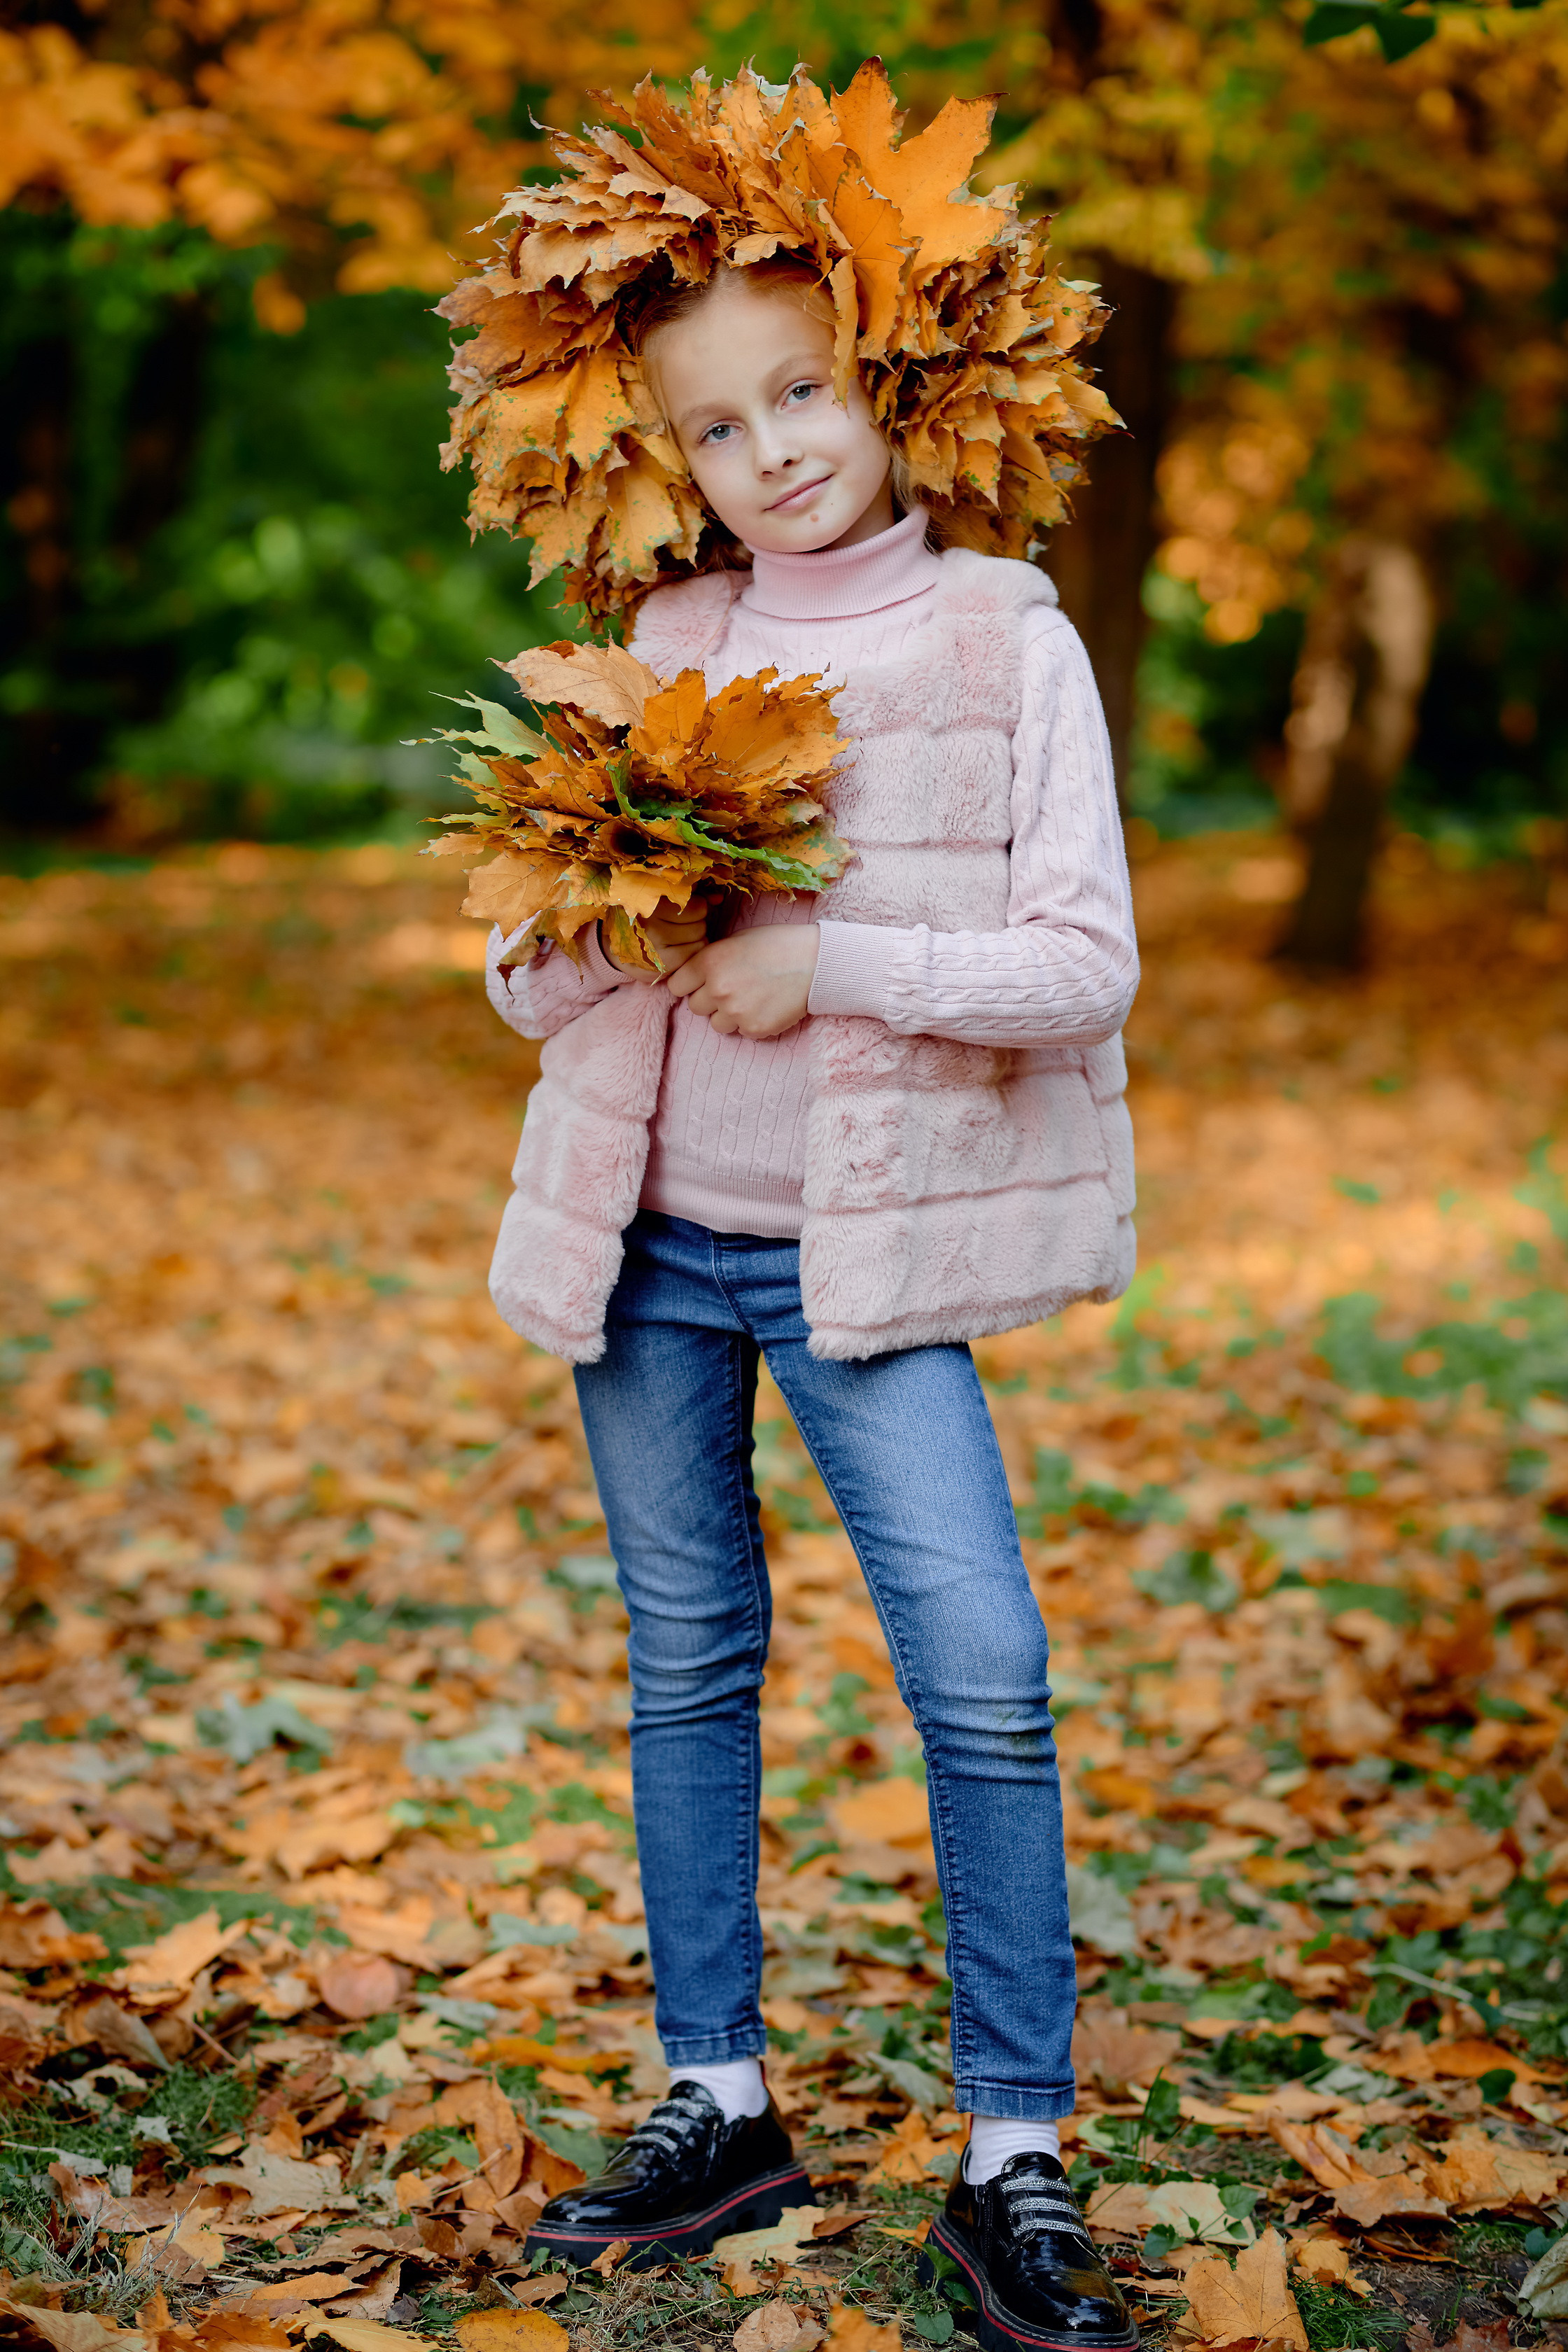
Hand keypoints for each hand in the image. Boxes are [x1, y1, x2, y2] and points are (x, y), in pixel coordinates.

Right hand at [606, 897, 708, 979]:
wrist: (616, 944)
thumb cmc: (645, 916)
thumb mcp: (662, 898)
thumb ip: (691, 894)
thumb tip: (718, 899)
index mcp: (650, 902)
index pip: (697, 906)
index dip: (697, 906)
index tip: (684, 909)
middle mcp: (651, 926)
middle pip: (700, 923)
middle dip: (696, 922)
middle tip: (681, 923)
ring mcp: (656, 949)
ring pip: (700, 939)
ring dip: (695, 937)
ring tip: (680, 935)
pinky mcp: (661, 966)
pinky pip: (694, 955)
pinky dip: (692, 951)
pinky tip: (679, 948)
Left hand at [666, 923, 818, 1037]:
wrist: (816, 961)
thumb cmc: (777, 944)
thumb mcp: (736, 941)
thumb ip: (712, 961)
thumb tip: (695, 979)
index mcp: (709, 962)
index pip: (676, 986)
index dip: (689, 984)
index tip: (700, 983)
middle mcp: (718, 989)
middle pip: (695, 1007)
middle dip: (710, 1000)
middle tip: (733, 988)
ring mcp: (736, 1012)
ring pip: (717, 1024)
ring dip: (729, 1015)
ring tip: (751, 998)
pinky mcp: (755, 1028)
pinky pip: (742, 1033)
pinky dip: (751, 1023)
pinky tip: (767, 1006)